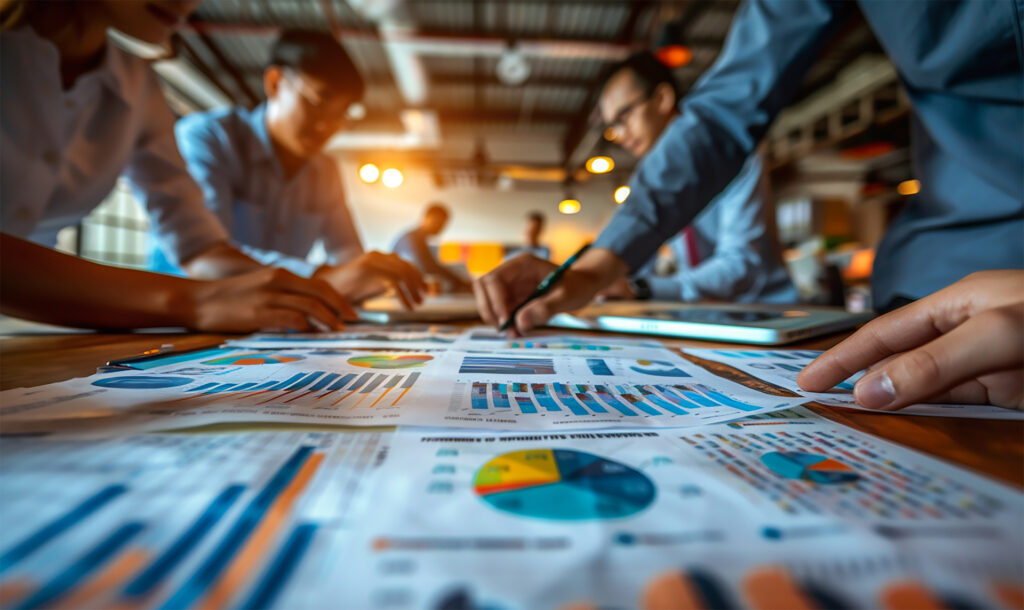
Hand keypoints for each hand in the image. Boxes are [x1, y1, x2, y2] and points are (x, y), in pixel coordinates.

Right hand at [185, 267, 356, 331]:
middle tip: (353, 322)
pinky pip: (293, 318)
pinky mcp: (260, 312)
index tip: (350, 311)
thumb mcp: (259, 289)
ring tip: (338, 331)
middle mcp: (278, 281)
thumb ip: (282, 297)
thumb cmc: (228, 300)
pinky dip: (308, 326)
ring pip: (311, 306)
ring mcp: (269, 296)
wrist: (196, 300)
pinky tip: (314, 335)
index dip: (338, 298)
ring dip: (329, 320)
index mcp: (279, 275)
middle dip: (341, 308)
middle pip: (321, 293)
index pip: (319, 284)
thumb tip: (308, 316)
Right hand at [314, 252, 425, 308]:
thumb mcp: (373, 286)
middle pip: (408, 267)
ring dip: (413, 290)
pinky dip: (403, 294)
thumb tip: (412, 293)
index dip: (419, 278)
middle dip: (419, 284)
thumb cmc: (349, 289)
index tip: (426, 292)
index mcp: (382, 258)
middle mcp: (379, 256)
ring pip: (403, 272)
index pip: (407, 264)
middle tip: (423, 300)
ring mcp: (373, 260)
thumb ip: (388, 286)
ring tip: (416, 305)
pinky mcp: (367, 268)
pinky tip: (407, 306)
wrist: (323, 287)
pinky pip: (393, 280)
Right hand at [473, 249, 628, 334]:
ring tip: (514, 333)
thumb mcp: (567, 296)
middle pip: (483, 287)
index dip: (494, 301)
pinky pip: (500, 311)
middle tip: (504, 329)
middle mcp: (512, 273)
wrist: (584, 286)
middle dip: (488, 309)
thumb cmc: (578, 286)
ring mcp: (511, 286)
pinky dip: (505, 323)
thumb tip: (521, 323)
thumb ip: (545, 308)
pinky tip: (517, 331)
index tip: (505, 320)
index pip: (494, 280)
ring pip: (488, 300)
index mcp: (522, 265)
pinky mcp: (514, 299)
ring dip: (495, 318)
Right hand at [798, 270, 1023, 410]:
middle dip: (862, 381)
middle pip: (900, 359)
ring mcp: (986, 363)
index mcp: (956, 304)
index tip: (809, 381)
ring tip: (855, 423)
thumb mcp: (996, 335)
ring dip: (893, 403)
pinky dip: (929, 417)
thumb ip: (934, 363)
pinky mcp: (1007, 390)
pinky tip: (907, 429)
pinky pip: (956, 405)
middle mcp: (965, 331)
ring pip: (926, 386)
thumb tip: (870, 392)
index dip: (844, 356)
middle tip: (824, 407)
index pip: (885, 332)